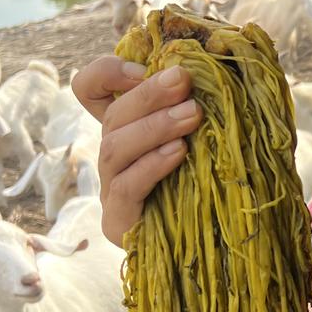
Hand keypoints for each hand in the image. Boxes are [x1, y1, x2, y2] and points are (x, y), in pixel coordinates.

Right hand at [72, 56, 202, 245]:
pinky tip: (178, 153)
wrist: (211, 243)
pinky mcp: (119, 221)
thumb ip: (202, 103)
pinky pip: (127, 188)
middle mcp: (114, 154)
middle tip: (184, 80)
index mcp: (128, 127)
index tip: (144, 68)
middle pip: (112, 115)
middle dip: (149, 93)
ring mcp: (112, 188)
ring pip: (115, 148)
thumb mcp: (207, 134)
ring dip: (155, 126)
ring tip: (193, 115)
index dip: (106, 73)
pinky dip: (152, 165)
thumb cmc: (212, 178)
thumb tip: (222, 69)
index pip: (90, 90)